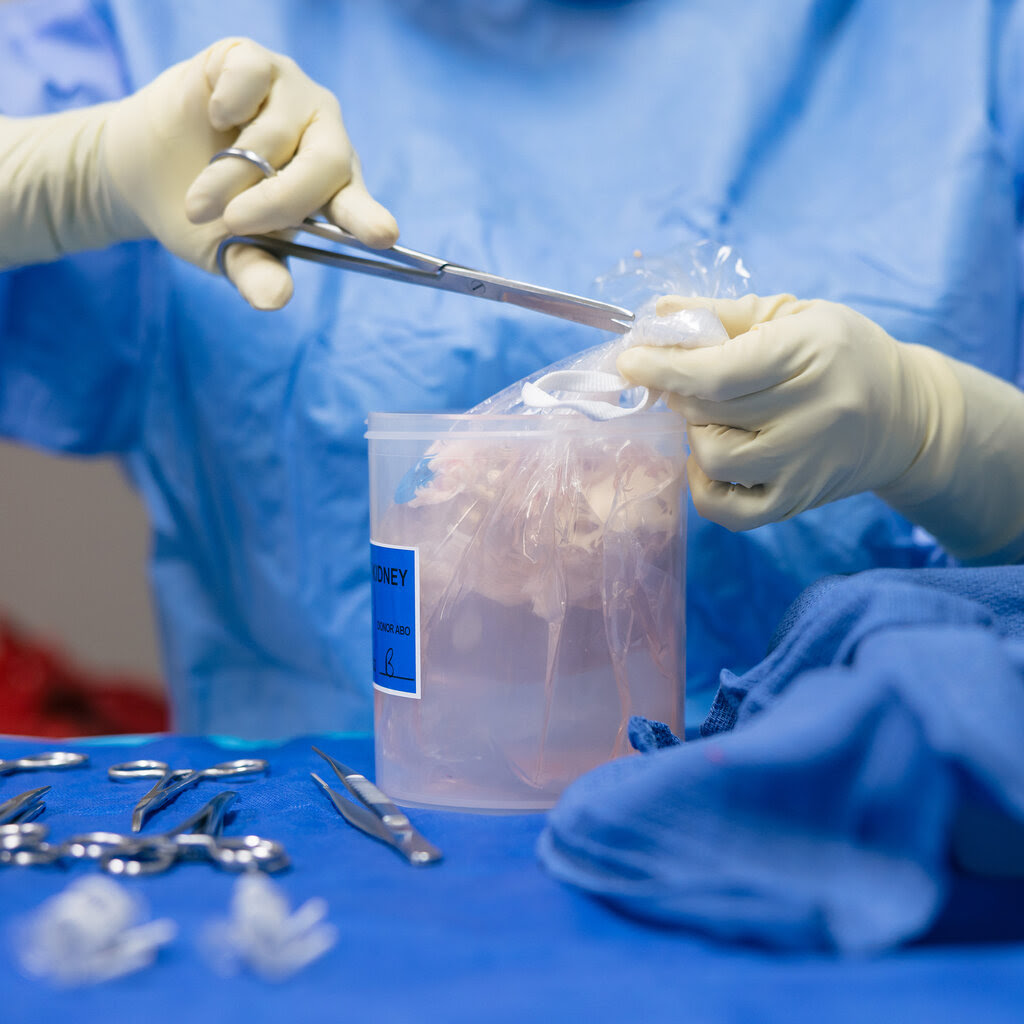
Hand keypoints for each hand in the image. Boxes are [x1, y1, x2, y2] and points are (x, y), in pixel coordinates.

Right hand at [101, 37, 398, 308]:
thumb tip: (275, 299)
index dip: (369, 218)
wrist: (146, 173)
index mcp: (332, 189)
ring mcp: (290, 95)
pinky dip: (228, 103)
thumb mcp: (230, 253)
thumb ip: (257, 273)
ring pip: (274, 133)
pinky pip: (250, 78)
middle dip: (278, 201)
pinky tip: (215, 118)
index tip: (383, 236)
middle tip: (234, 223)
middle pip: (325, 165)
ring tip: (199, 201)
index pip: (358, 204)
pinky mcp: (252, 60)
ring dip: (228, 174)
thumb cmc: (207, 216)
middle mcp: (322, 137)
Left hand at [617, 293, 1023, 563]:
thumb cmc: (840, 354)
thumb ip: (723, 313)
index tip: (631, 360)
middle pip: (708, 413)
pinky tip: (715, 460)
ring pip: (713, 460)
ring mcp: (806, 464)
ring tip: (714, 418)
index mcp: (811, 354)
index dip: (664, 368)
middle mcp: (814, 413)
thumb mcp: (794, 314)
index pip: (719, 371)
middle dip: (679, 393)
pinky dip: (704, 486)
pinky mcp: (797, 501)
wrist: (906, 416)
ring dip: (695, 435)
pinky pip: (727, 511)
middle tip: (686, 381)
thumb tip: (658, 314)